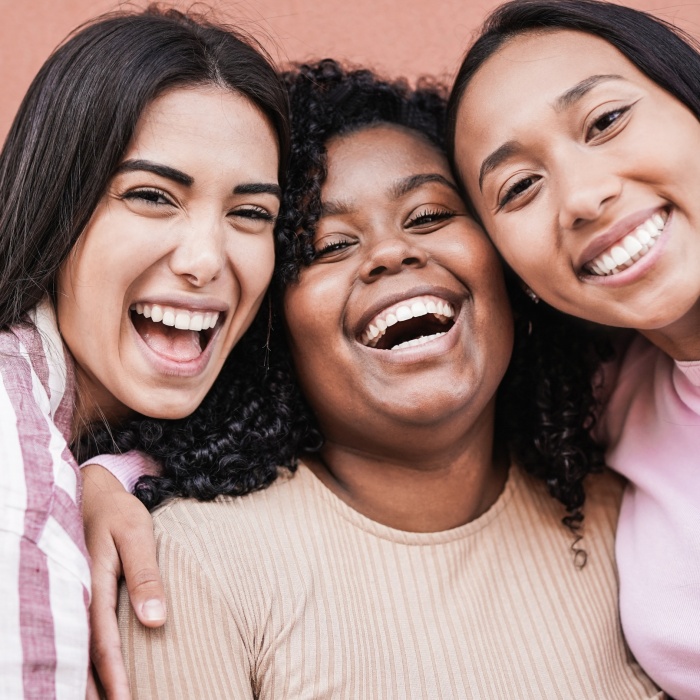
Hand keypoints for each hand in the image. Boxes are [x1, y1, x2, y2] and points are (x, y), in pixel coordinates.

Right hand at [82, 464, 166, 699]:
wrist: (91, 490)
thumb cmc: (118, 512)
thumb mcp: (136, 535)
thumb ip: (145, 575)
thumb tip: (155, 620)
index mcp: (92, 583)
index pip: (102, 641)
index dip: (113, 677)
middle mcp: (76, 594)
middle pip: (81, 654)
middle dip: (93, 690)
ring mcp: (72, 594)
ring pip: (73, 648)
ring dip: (83, 680)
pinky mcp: (74, 592)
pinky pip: (76, 632)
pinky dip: (79, 658)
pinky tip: (85, 675)